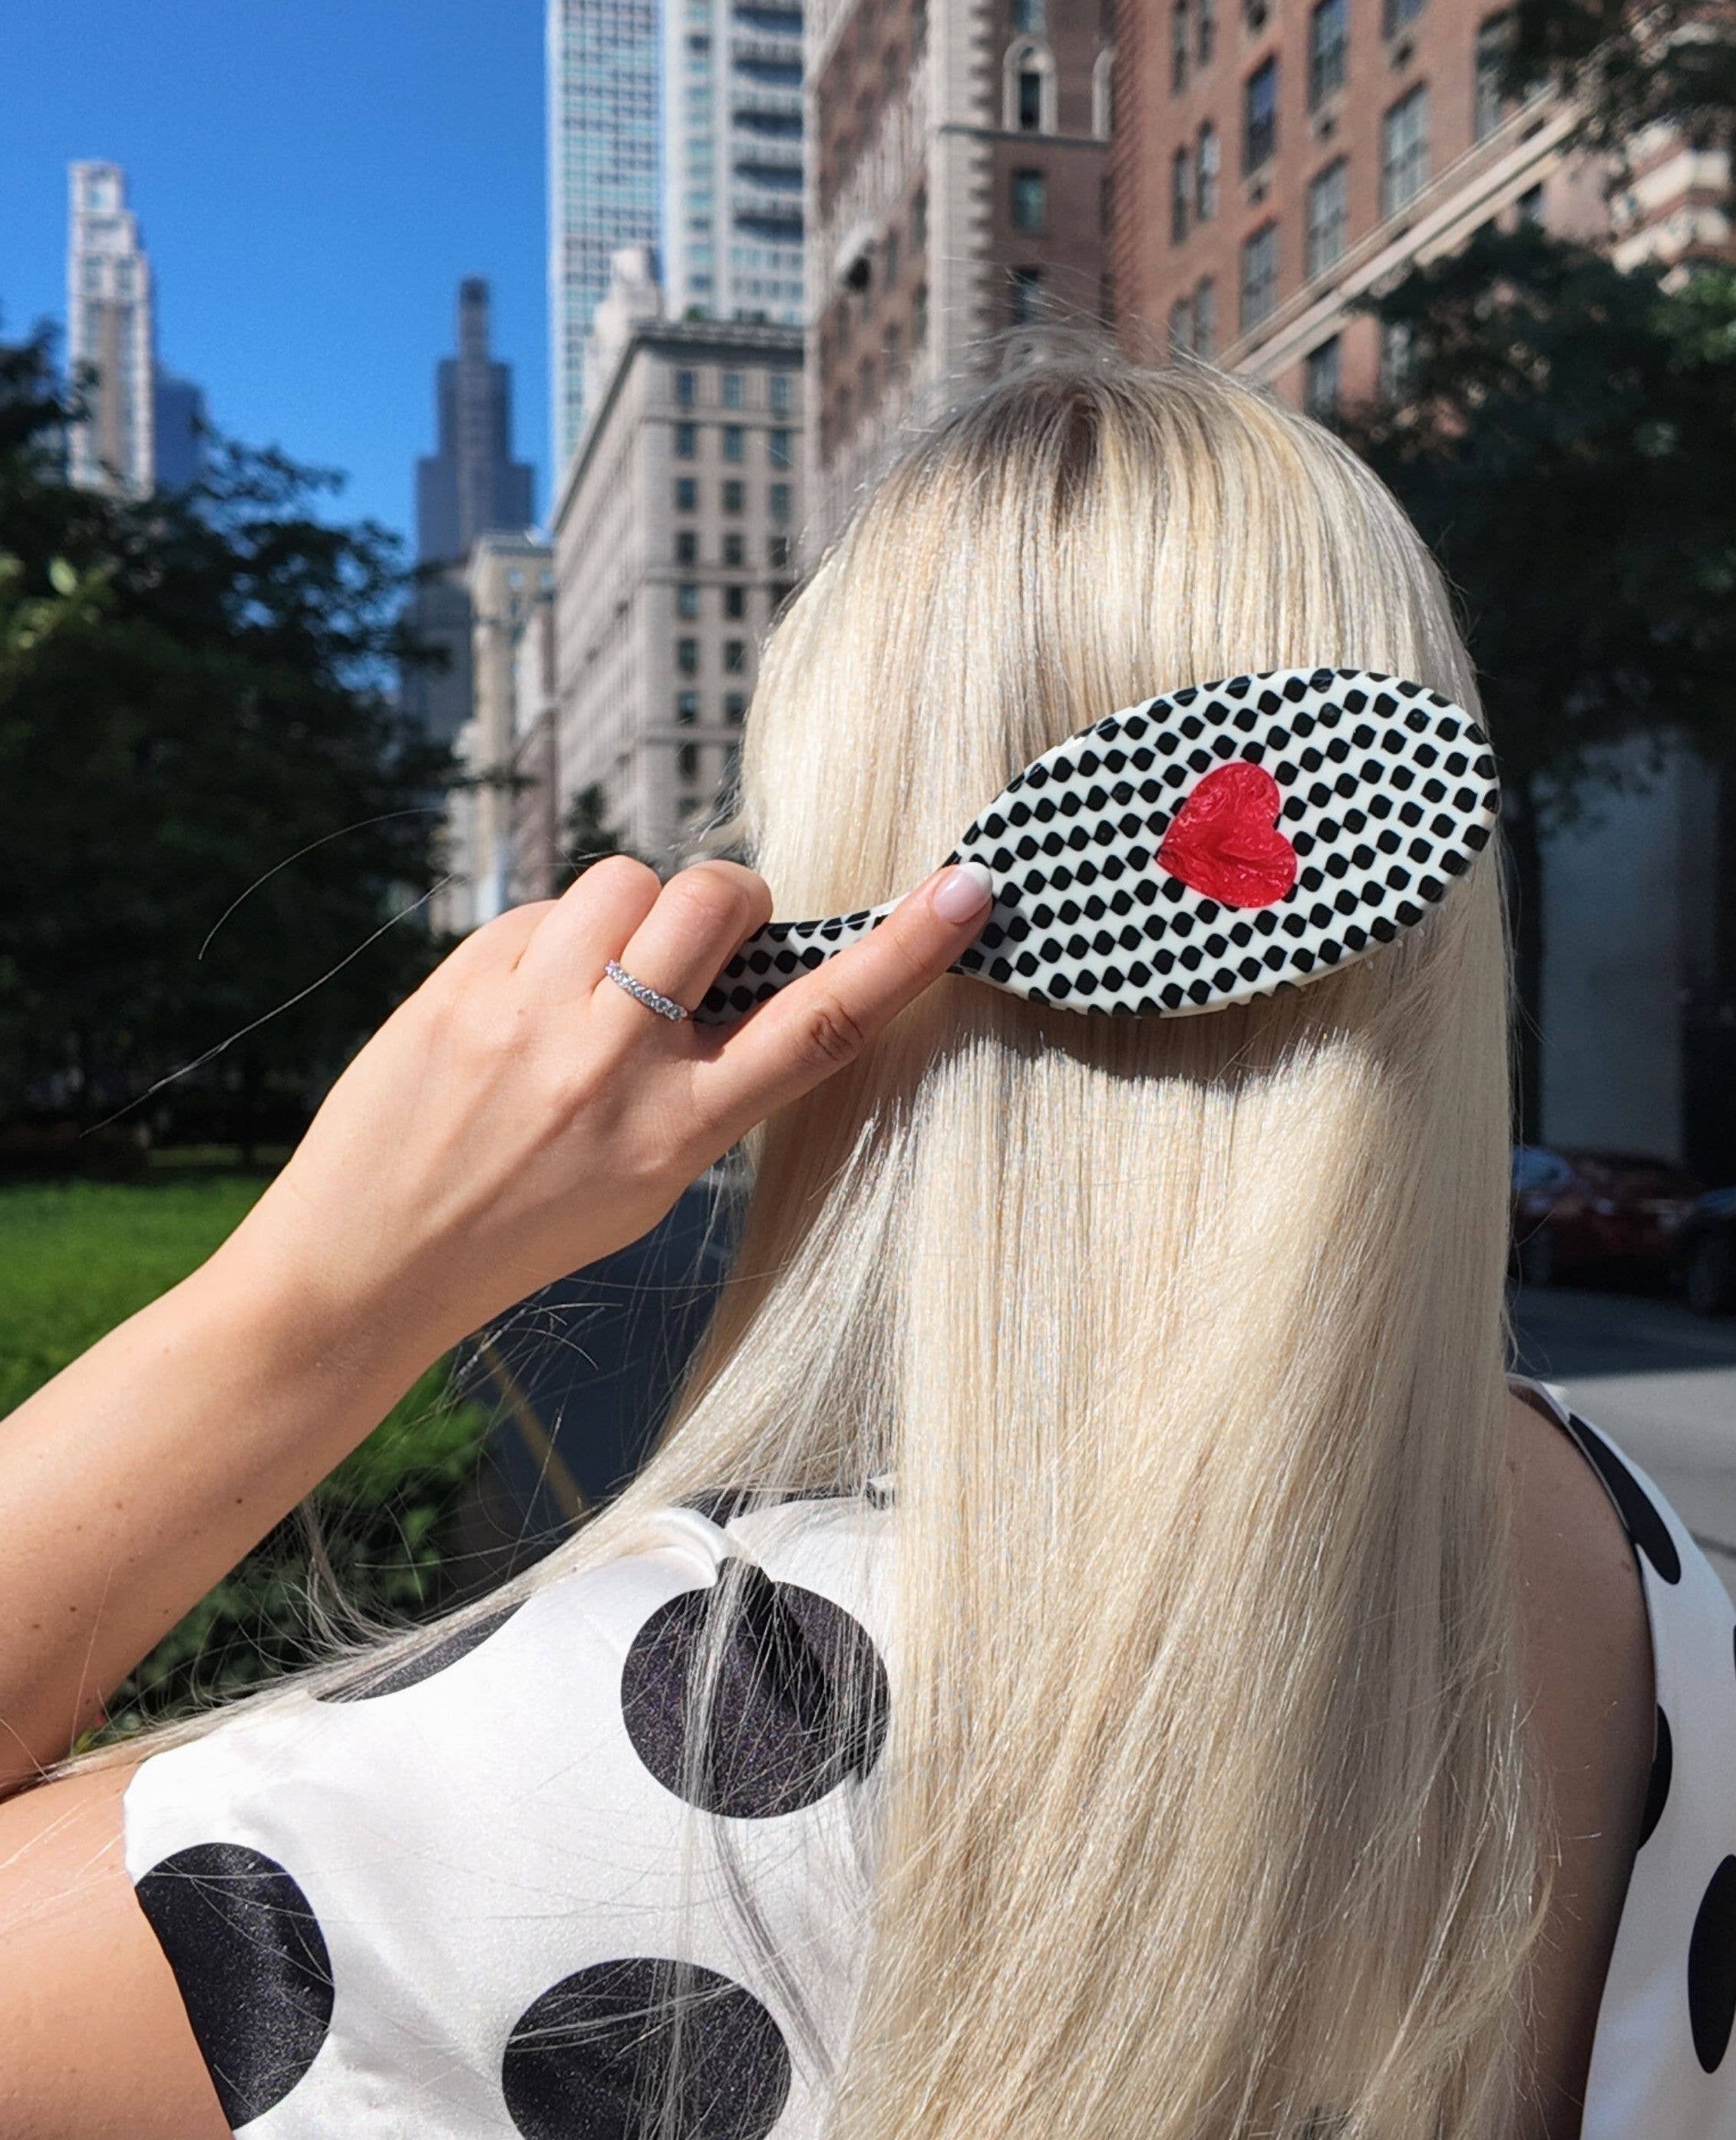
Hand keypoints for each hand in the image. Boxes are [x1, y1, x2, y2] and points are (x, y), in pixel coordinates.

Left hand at [222, 854, 993, 1370]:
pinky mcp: (460, 982)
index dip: (903, 954)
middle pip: (714, 902)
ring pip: (624, 878)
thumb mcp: (645, 1182)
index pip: (816, 1026)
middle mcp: (613, 1068)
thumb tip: (738, 967)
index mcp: (678, 1134)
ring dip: (630, 907)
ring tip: (595, 971)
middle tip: (703, 937)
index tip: (966, 889)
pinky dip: (549, 934)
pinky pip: (540, 905)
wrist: (364, 1261)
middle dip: (725, 896)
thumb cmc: (520, 1225)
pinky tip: (522, 994)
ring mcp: (529, 1017)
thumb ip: (701, 1080)